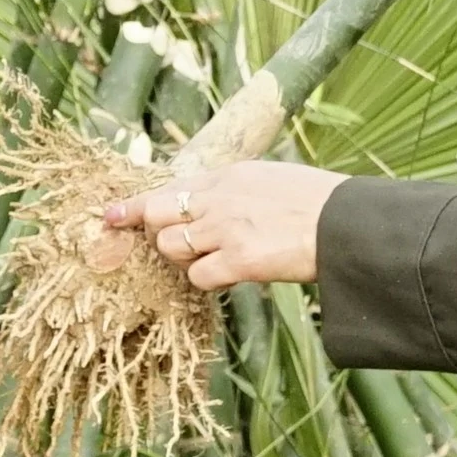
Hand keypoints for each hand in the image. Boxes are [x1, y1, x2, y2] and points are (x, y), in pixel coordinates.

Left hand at [100, 162, 345, 291]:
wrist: (346, 224)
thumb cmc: (318, 205)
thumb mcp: (271, 180)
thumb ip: (235, 190)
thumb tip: (210, 204)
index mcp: (228, 175)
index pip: (168, 187)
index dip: (135, 206)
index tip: (109, 216)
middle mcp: (219, 197)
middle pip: (158, 216)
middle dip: (158, 235)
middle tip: (179, 248)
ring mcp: (226, 228)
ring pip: (171, 248)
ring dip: (184, 261)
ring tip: (215, 261)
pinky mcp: (238, 260)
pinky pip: (198, 277)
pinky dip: (208, 281)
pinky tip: (230, 277)